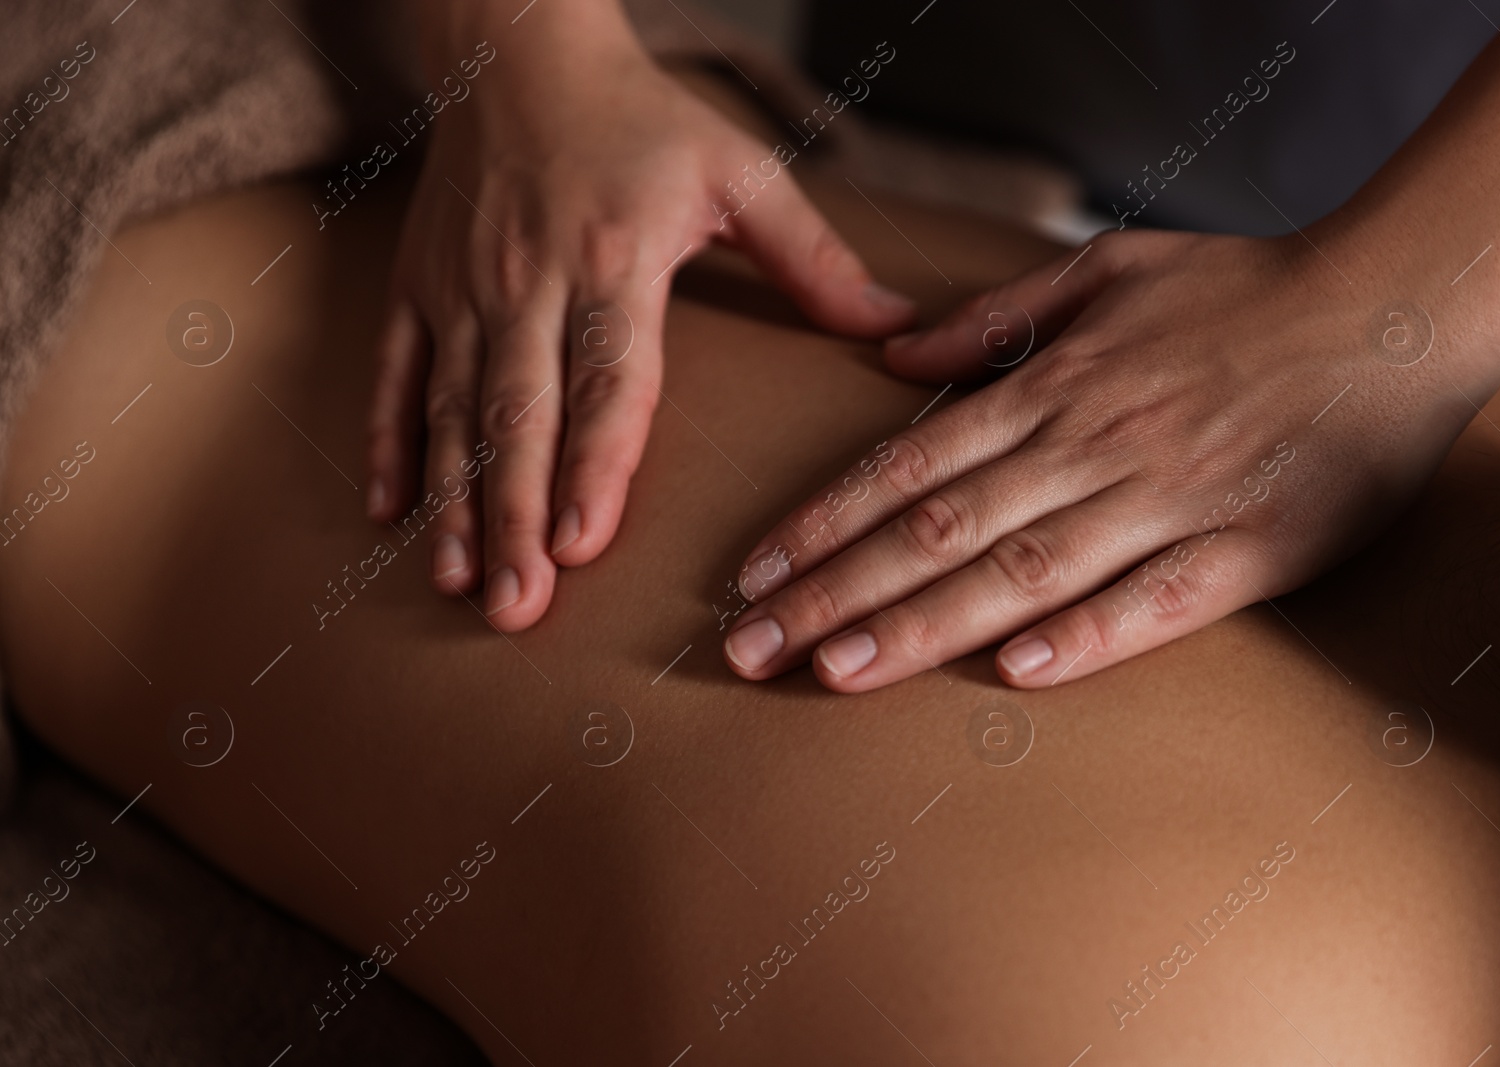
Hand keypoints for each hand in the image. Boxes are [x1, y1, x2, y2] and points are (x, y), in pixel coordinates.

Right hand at [366, 23, 914, 630]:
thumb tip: (895, 328)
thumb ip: (812, 257)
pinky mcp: (417, 284)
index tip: (581, 544)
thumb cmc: (642, 116)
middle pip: (520, 415)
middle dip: (514, 515)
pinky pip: (396, 374)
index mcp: (615, 257)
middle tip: (518, 607)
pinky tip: (391, 514)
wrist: (518, 46)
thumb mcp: (740, 170)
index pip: (606, 377)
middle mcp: (529, 280)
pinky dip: (391, 444)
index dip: (594, 463)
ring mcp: (462, 287)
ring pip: (455, 410)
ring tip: (458, 582)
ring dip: (456, 500)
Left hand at [721, 228, 1483, 689]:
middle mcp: (1093, 444)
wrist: (1393, 308)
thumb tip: (893, 354)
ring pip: (1022, 570)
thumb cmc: (1243, 288)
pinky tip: (1012, 673)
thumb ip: (998, 315)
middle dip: (834, 590)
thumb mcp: (1109, 268)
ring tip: (832, 669)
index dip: (824, 521)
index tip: (753, 572)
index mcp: (1056, 383)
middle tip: (749, 648)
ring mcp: (1168, 499)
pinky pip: (1155, 602)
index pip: (909, 463)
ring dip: (920, 623)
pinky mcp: (1247, 549)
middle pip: (938, 528)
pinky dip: (1085, 636)